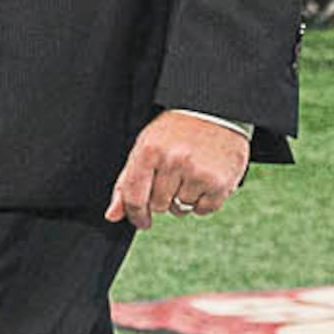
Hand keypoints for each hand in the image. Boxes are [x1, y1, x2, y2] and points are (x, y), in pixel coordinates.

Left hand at [108, 110, 252, 225]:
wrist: (217, 111)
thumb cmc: (177, 131)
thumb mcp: (147, 146)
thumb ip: (128, 181)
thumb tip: (113, 215)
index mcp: (150, 150)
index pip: (134, 197)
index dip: (136, 215)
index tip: (142, 221)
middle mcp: (173, 161)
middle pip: (158, 205)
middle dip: (164, 197)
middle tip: (174, 176)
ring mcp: (198, 172)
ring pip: (180, 209)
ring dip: (184, 199)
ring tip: (191, 174)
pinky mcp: (220, 182)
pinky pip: (203, 210)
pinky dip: (203, 201)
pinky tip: (205, 180)